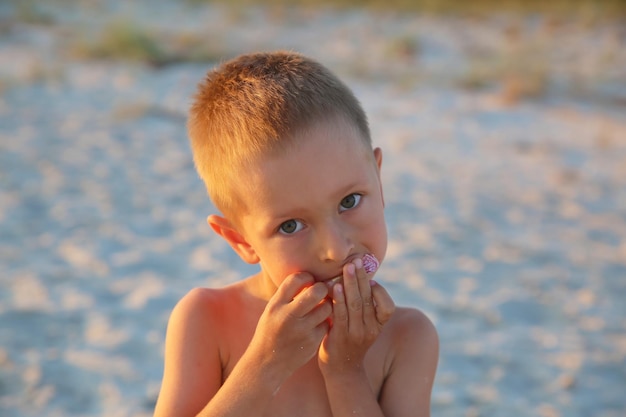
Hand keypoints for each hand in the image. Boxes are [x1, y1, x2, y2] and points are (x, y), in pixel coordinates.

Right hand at [248, 272, 331, 376]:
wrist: (266, 363)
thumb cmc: (271, 331)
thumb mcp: (272, 310)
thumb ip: (287, 294)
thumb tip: (309, 276)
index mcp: (276, 305)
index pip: (295, 279)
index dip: (306, 276)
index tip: (309, 280)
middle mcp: (288, 316)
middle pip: (317, 291)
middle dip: (323, 288)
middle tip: (322, 291)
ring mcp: (302, 330)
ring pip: (327, 307)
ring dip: (327, 305)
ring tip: (321, 307)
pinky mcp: (312, 342)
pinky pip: (327, 324)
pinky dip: (325, 322)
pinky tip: (319, 324)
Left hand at [318, 258, 394, 374]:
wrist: (341, 369)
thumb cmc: (352, 340)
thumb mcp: (365, 326)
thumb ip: (366, 306)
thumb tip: (363, 278)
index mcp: (379, 326)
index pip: (387, 308)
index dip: (381, 292)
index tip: (372, 279)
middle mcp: (370, 330)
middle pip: (368, 300)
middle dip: (362, 278)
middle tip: (356, 260)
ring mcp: (355, 334)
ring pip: (355, 304)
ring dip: (350, 283)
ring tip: (347, 268)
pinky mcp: (340, 336)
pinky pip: (340, 314)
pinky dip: (338, 298)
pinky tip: (334, 286)